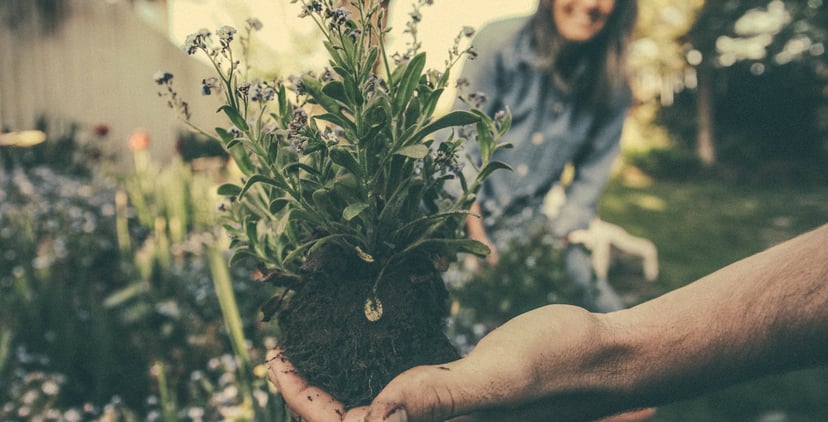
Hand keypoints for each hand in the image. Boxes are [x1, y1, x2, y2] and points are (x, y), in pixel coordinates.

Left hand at [267, 306, 632, 421]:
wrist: (609, 356)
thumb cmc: (566, 363)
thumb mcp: (504, 376)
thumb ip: (443, 396)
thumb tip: (378, 414)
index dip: (305, 401)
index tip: (276, 358)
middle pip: (353, 420)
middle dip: (308, 392)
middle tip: (279, 348)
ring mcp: (444, 414)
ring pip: (371, 405)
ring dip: (332, 381)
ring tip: (304, 344)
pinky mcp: (454, 393)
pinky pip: (398, 389)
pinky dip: (368, 367)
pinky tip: (356, 341)